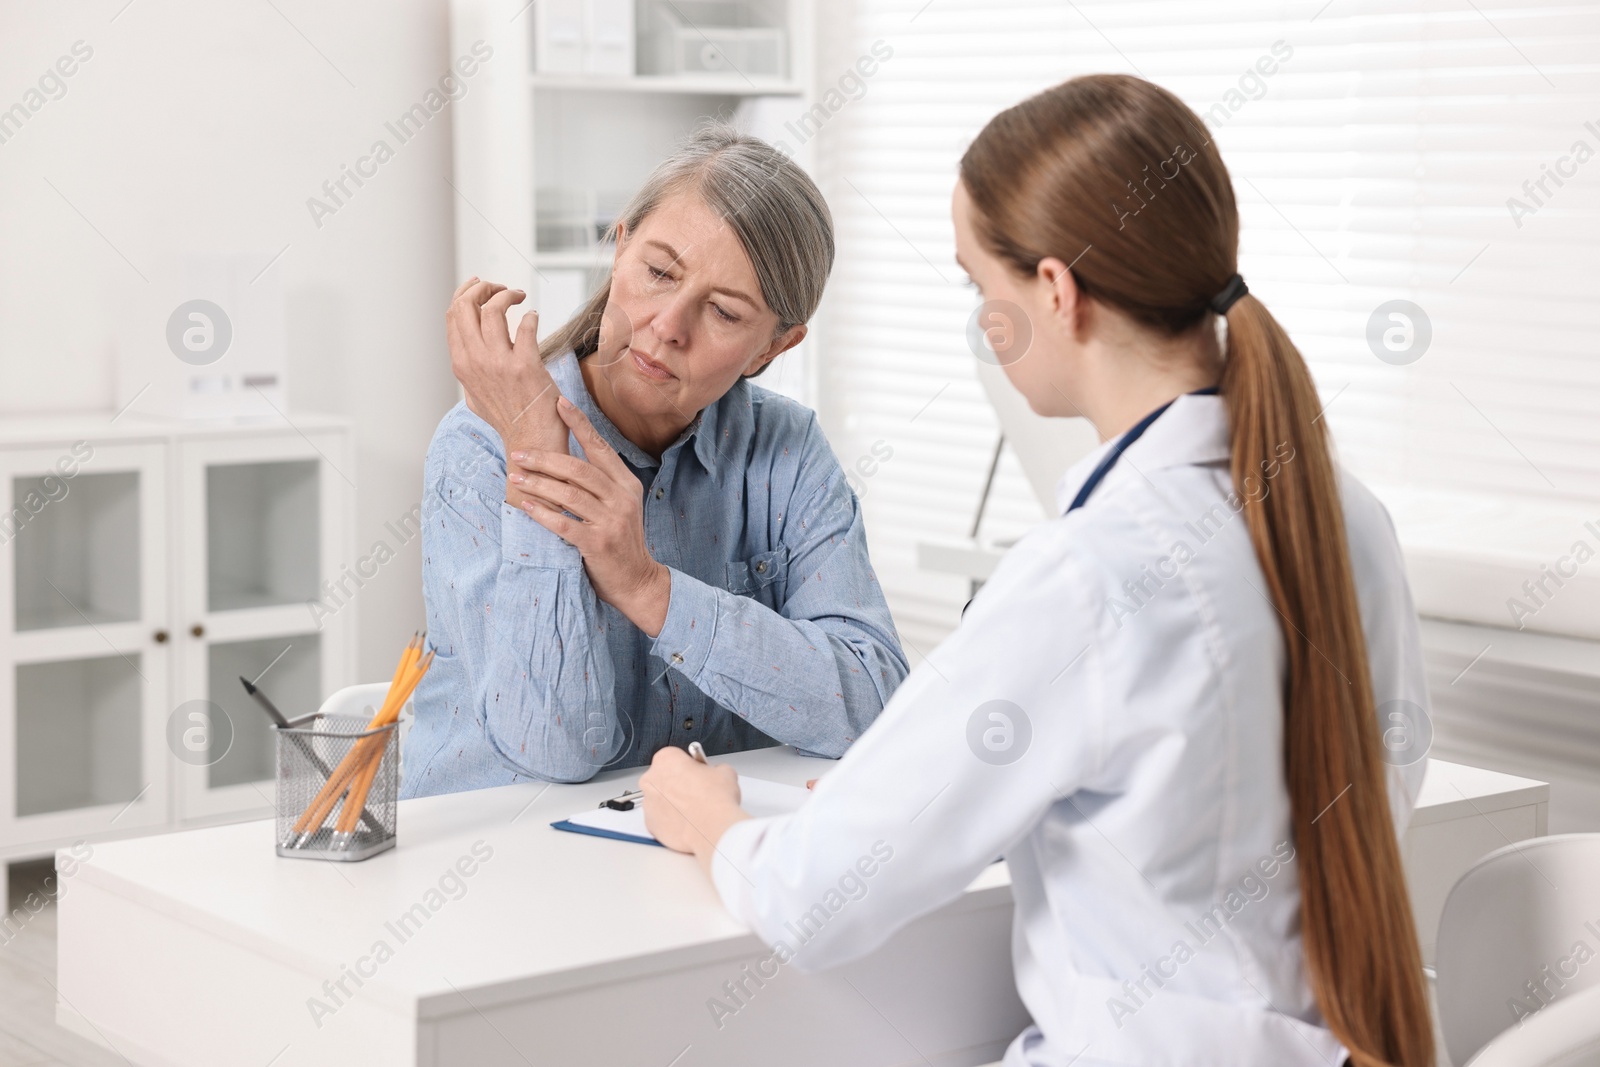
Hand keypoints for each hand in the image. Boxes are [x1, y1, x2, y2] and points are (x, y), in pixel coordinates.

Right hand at [445, 277, 565, 460]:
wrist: (530, 441)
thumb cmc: (506, 417)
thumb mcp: (474, 393)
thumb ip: (469, 369)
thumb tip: (467, 349)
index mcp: (461, 364)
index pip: (453, 314)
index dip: (465, 293)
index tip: (480, 286)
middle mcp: (475, 361)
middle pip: (466, 305)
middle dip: (482, 287)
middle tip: (499, 287)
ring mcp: (499, 364)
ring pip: (492, 309)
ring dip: (506, 294)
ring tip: (519, 296)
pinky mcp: (526, 366)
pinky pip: (525, 326)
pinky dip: (530, 316)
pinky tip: (534, 317)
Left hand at [512, 397, 672, 634]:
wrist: (636, 580)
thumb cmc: (620, 540)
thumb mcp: (619, 505)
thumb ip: (600, 483)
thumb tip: (565, 458)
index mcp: (627, 484)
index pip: (600, 447)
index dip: (579, 423)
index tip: (559, 403)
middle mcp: (622, 498)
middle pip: (579, 468)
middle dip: (545, 458)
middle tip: (519, 453)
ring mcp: (611, 521)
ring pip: (569, 494)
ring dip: (538, 484)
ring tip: (515, 478)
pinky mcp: (598, 543)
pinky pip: (564, 523)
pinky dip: (543, 513)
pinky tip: (527, 505)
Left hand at [639, 747, 747, 872]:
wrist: (712, 829)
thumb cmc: (714, 801)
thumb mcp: (725, 772)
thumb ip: (714, 769)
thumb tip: (716, 774)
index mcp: (665, 759)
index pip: (674, 757)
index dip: (689, 765)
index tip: (696, 773)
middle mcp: (651, 779)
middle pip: (663, 777)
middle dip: (677, 783)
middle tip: (696, 792)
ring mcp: (648, 803)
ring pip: (659, 800)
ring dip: (673, 803)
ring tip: (694, 810)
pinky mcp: (651, 824)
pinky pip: (659, 819)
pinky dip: (671, 820)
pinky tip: (687, 822)